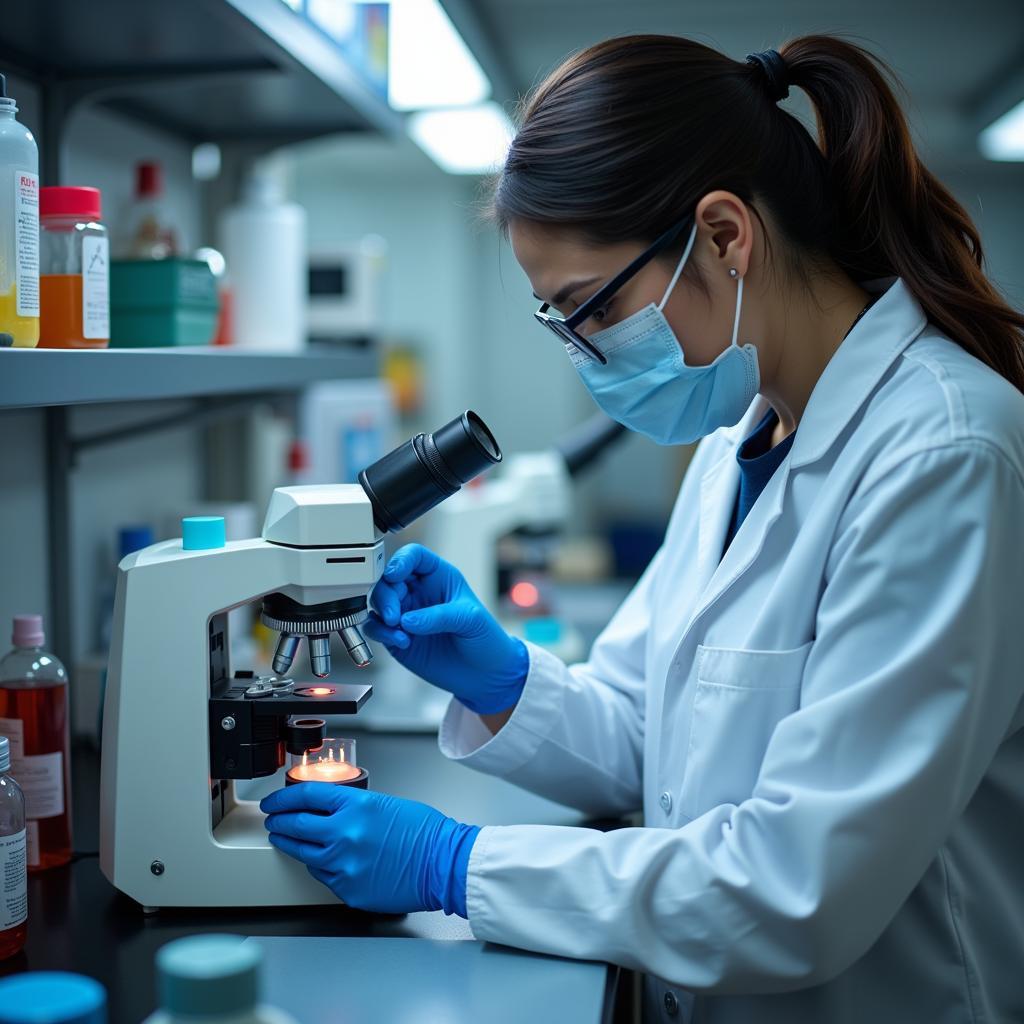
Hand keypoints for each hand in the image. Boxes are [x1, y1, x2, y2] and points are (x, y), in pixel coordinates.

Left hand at [260, 782, 479, 916]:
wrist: (443, 864)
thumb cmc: (424, 833)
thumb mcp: (386, 804)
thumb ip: (354, 807)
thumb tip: (330, 810)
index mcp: (356, 806)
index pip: (306, 796)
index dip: (284, 798)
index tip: (275, 801)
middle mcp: (344, 835)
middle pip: (296, 826)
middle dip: (280, 822)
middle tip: (274, 820)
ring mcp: (344, 865)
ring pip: (304, 854)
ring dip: (292, 845)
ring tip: (287, 840)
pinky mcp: (348, 890)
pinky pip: (323, 876)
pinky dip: (320, 866)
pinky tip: (321, 861)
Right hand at [363, 543, 528, 713]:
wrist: (484, 674)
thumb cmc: (484, 638)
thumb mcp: (470, 620)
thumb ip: (439, 616)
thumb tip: (407, 621)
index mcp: (438, 577)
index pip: (414, 557)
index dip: (401, 561)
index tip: (394, 575)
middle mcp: (418, 592)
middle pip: (389, 579)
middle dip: (386, 595)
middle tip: (393, 615)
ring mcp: (406, 614)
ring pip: (377, 602)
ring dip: (381, 614)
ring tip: (398, 630)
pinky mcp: (396, 636)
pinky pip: (375, 628)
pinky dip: (380, 632)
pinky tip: (400, 641)